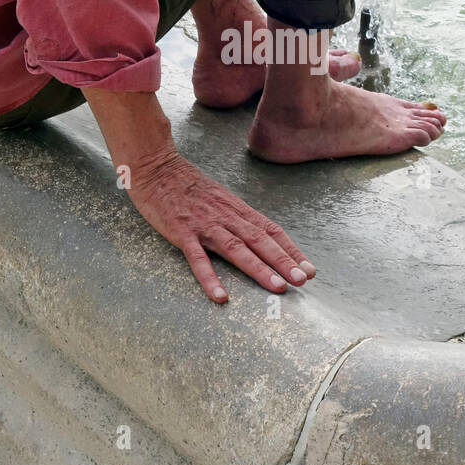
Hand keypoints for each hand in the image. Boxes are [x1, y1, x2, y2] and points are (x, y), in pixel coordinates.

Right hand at [128, 151, 315, 302]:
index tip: (309, 269)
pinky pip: (198, 259)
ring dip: (259, 268)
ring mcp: (204, 225)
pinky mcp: (182, 232)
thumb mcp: (219, 197)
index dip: (291, 250)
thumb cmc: (187, 185)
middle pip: (260, 240)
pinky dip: (210, 278)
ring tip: (277, 287)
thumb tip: (258, 236)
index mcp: (236, 209)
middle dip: (284, 261)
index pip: (271, 230)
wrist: (156, 167)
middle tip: (302, 280)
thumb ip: (237, 217)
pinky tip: (221, 296)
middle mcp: (226, 217)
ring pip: (237, 249)